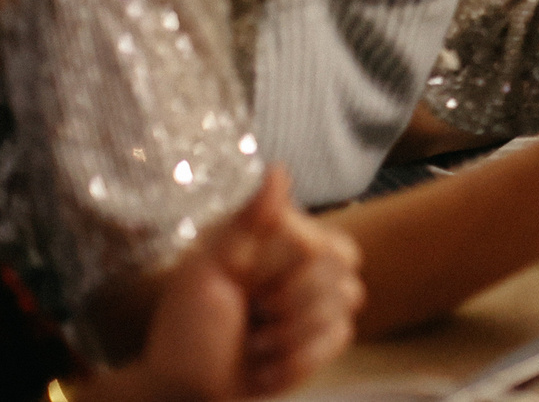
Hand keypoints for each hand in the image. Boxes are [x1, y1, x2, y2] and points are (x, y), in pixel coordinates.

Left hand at [138, 167, 363, 400]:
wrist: (182, 391)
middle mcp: (304, 267)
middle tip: (253, 314)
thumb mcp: (207, 271)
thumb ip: (247, 222)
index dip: (297, 265)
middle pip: (344, 273)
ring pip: (347, 306)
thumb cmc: (187, 328)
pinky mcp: (323, 341)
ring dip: (292, 337)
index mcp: (278, 243)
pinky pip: (341, 339)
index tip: (250, 280)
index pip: (326, 241)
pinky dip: (299, 361)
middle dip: (293, 305)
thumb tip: (278, 168)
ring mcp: (317, 304)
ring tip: (255, 344)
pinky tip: (267, 365)